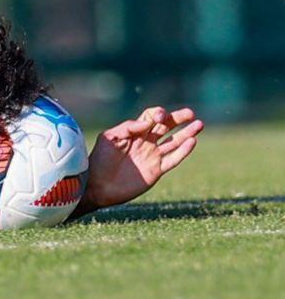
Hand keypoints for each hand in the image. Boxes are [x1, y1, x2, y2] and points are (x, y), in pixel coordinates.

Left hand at [78, 105, 202, 213]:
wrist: (98, 185)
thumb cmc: (100, 159)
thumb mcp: (109, 138)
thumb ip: (128, 128)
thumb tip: (149, 122)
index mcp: (134, 131)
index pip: (151, 117)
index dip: (158, 113)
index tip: (160, 116)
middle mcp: (145, 142)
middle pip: (166, 127)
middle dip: (178, 119)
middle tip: (191, 113)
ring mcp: (152, 156)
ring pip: (174, 142)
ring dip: (186, 133)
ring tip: (199, 124)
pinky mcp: (156, 170)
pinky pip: (173, 159)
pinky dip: (183, 151)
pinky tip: (192, 142)